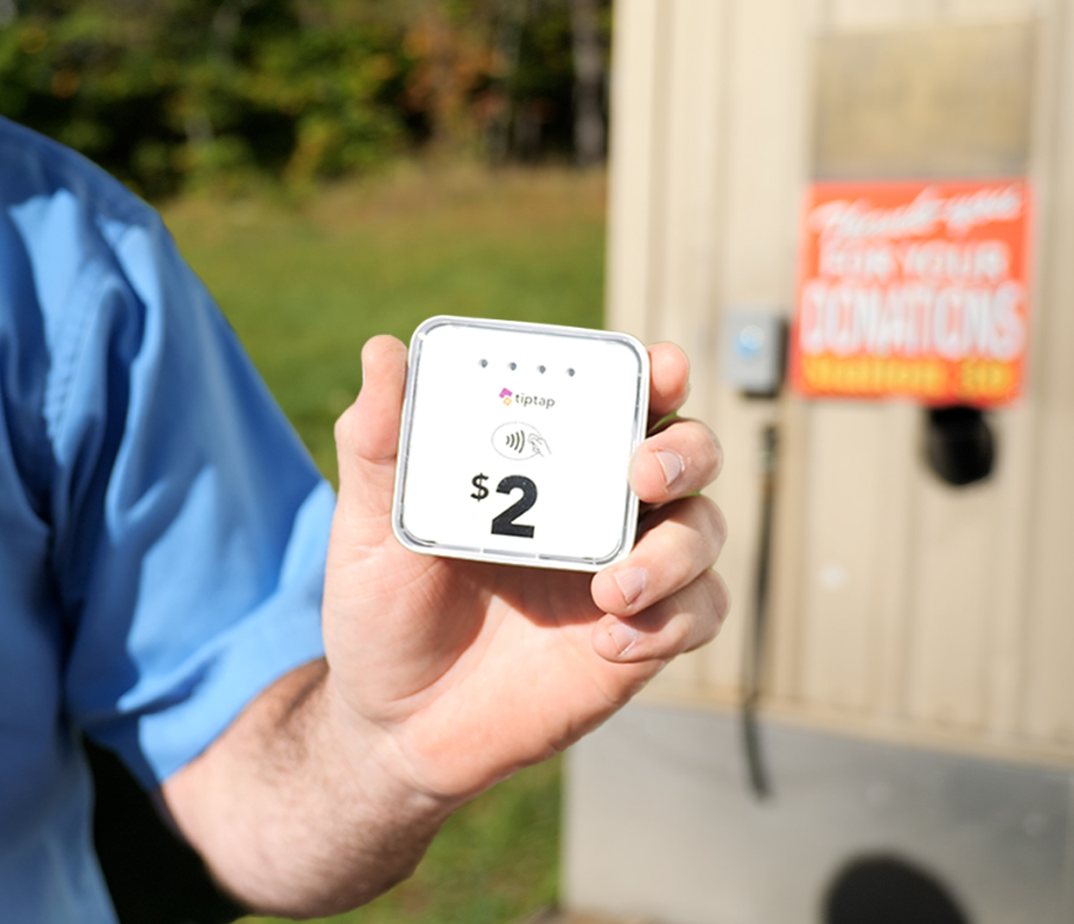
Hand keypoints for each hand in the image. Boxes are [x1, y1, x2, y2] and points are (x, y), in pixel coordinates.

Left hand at [324, 334, 727, 801]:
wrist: (392, 722)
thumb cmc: (382, 609)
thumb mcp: (368, 527)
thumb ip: (378, 444)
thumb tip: (381, 351)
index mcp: (543, 463)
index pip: (616, 398)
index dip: (651, 373)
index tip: (658, 367)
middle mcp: (597, 507)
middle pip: (686, 453)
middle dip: (685, 450)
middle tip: (644, 470)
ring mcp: (624, 573)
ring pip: (704, 531)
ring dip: (677, 548)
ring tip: (613, 585)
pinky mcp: (637, 642)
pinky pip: (697, 616)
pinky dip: (674, 617)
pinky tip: (612, 637)